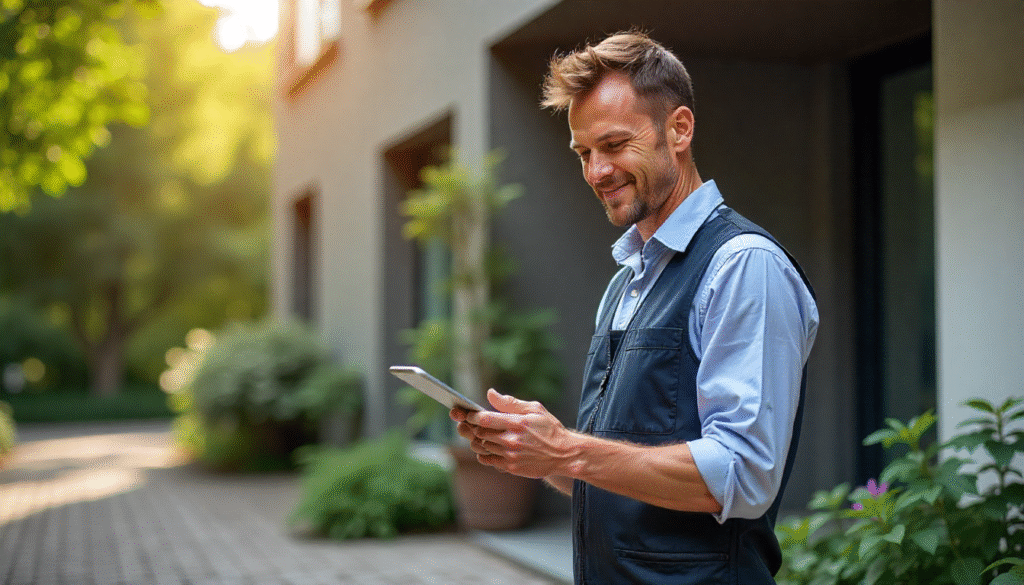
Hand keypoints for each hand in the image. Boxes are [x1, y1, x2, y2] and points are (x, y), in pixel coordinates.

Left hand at [449, 389, 575, 478]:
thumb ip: (510, 402)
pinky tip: (489, 447)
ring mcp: (511, 455)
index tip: (468, 414)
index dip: (472, 416)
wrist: (564, 454)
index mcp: (517, 423)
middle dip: (473, 428)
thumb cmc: (549, 429)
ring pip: (482, 447)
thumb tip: (490, 393)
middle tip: (473, 424)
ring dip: (478, 440)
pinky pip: (488, 460)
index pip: (485, 419)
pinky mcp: (511, 467)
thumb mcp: (534, 409)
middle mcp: (512, 440)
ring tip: (482, 435)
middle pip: (480, 433)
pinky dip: (484, 454)